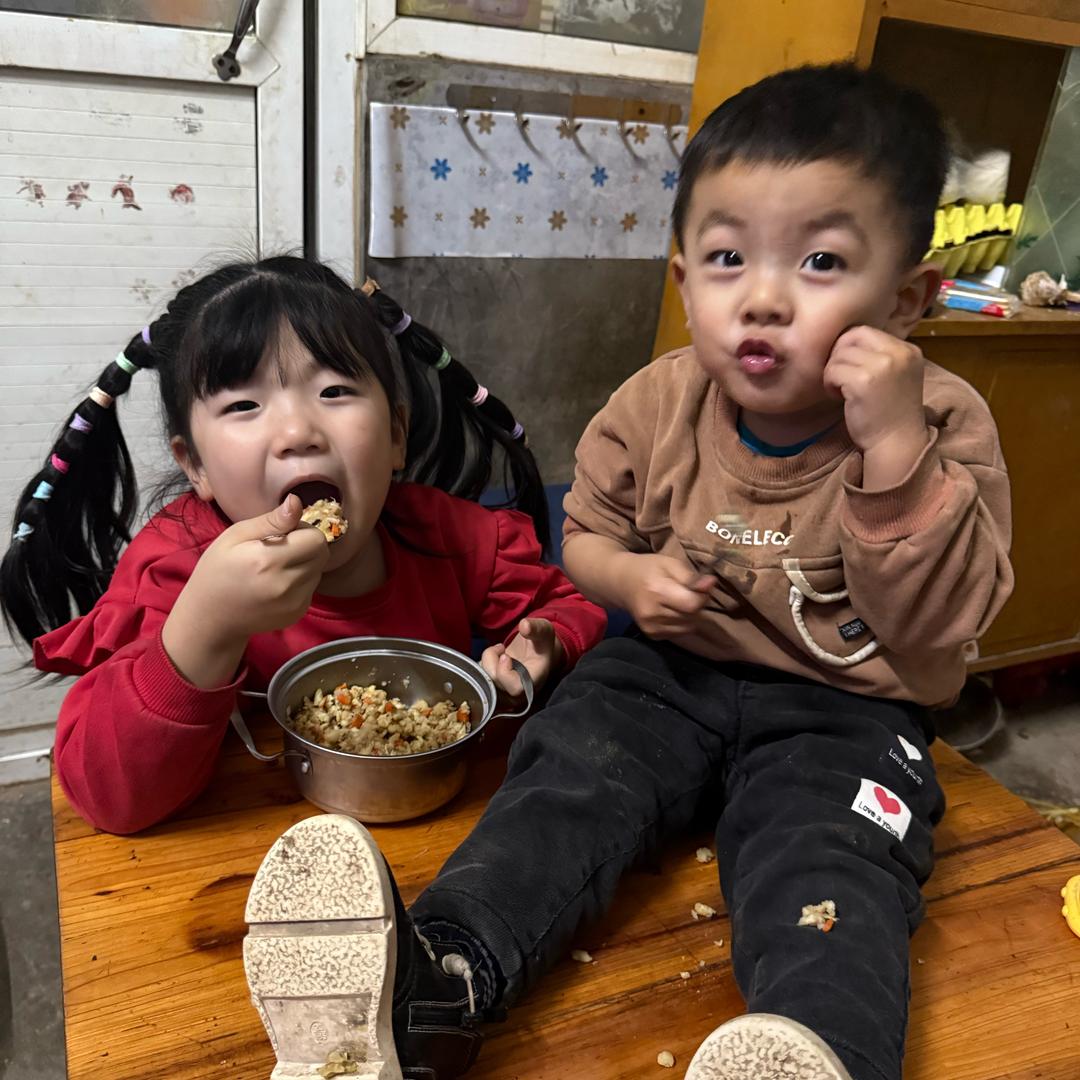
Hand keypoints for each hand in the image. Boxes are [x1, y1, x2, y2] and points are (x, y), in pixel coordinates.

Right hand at [163, 495, 329, 686]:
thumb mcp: (235, 536)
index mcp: (269, 560)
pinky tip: (277, 583)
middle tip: (281, 548)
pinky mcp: (298, 614)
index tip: (283, 533)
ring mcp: (295, 603)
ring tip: (277, 567)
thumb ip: (270, 520)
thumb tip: (297, 502)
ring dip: (305, 564)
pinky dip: (300, 581)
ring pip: (319, 570)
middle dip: (307, 545)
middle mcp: (287, 584)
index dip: (302, 529)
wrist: (211, 617)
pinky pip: (312, 588)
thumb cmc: (217, 570)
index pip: (316, 538)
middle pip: (322, 554)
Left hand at [481, 618, 563, 698]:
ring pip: (483, 681)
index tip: (505, 655)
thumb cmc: (541, 641)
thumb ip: (535, 628)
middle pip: (494, 685)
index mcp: (533, 681)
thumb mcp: (543, 630)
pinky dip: (483, 663)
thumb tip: (524, 625)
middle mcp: (518, 691)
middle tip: (501, 648)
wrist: (536, 650)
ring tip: (500, 650)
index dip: (505, 673)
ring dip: (487, 661)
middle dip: (491, 662)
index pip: (515, 688)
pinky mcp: (494, 686)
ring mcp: (504, 691)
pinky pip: (478, 678)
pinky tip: (494, 656)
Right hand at [619, 552, 713, 638]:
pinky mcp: (652, 635)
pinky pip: (680, 632)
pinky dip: (681, 622)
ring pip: (688, 626)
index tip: (699, 587)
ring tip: (679, 601)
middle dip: (696, 604)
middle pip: (692, 616)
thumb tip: (711, 584)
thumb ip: (691, 576)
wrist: (621, 583)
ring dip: (690, 615)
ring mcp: (651, 627)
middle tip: (687, 592)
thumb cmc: (648, 569)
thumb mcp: (669, 563)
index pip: (693, 604)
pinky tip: (671, 610)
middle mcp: (652, 613)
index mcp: (657, 591)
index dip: (702, 596)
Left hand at [823, 325, 929, 488]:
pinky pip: (833, 371)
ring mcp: (882, 366)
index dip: (848, 347)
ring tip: (840, 390)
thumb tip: (845, 341)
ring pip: (839, 354)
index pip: (866, 331)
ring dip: (833, 372)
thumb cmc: (890, 412)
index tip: (848, 367)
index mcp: (908, 350)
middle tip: (840, 377)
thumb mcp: (895, 375)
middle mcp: (898, 353)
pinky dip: (829, 384)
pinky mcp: (863, 381)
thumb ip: (880, 356)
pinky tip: (838, 398)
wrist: (896, 442)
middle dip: (838, 355)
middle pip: (851, 336)